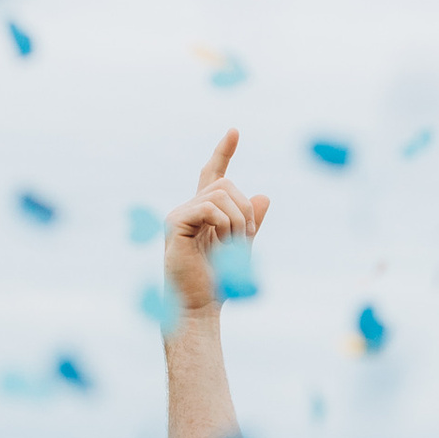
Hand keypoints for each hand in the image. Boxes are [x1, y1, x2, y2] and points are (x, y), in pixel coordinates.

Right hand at [165, 129, 269, 318]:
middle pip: (227, 184)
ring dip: (238, 221)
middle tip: (245, 238)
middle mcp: (189, 207)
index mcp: (204, 212)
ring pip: (221, 194)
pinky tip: (221, 241)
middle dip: (245, 210)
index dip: (224, 152)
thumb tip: (264, 195)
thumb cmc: (219, 282)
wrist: (200, 306)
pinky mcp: (174, 223)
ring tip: (232, 245)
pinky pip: (209, 208)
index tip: (235, 131)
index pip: (214, 174)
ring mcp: (179, 214)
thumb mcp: (242, 248)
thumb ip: (251, 222)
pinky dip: (224, 224)